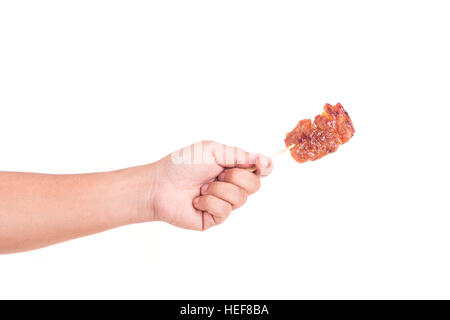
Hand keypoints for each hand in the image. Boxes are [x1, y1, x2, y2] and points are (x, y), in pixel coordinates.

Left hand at [148, 141, 272, 230]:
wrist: (159, 185)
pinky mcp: (215, 218)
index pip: (258, 170)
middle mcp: (230, 185)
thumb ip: (239, 155)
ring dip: (219, 189)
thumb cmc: (183, 164)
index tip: (262, 165)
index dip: (265, 168)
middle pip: (255, 185)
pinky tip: (196, 200)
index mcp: (231, 167)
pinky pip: (225, 211)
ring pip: (240, 198)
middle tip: (217, 174)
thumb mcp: (213, 151)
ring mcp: (223, 203)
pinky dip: (209, 202)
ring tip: (201, 187)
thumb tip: (265, 160)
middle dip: (236, 177)